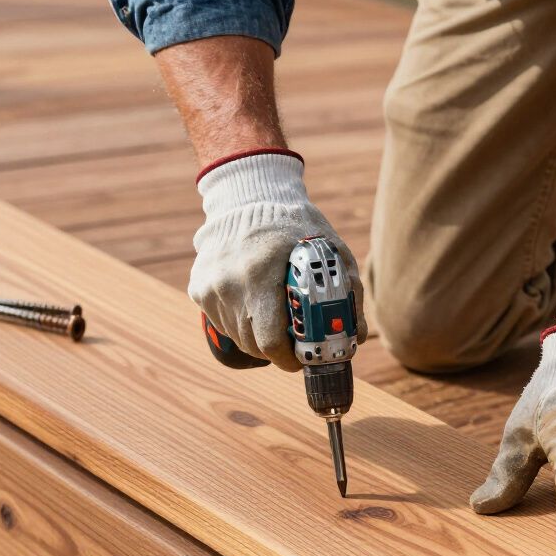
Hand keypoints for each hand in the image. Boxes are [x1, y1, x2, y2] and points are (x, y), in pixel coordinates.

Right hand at [188, 151, 366, 370]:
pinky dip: (239, 323)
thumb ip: (348, 293)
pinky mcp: (198, 288)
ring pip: (236, 336)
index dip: (288, 359)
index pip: (270, 341)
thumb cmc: (295, 225)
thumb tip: (357, 336)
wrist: (249, 197)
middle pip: (253, 344)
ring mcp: (209, 287)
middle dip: (276, 351)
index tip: (300, 358)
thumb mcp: (331, 251)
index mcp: (260, 275)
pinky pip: (221, 322)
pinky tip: (254, 304)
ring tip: (274, 319)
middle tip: (293, 342)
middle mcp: (228, 283)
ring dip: (257, 337)